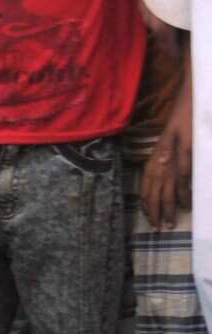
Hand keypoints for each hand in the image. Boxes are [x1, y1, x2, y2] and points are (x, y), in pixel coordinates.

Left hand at [141, 100, 192, 228]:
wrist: (188, 106)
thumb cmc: (179, 127)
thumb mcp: (168, 147)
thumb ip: (165, 165)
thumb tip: (167, 184)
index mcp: (153, 161)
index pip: (146, 188)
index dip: (147, 205)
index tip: (151, 219)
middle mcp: (158, 161)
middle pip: (154, 192)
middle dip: (156, 212)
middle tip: (161, 227)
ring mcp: (171, 157)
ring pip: (167, 189)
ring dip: (170, 207)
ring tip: (173, 221)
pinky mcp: (184, 150)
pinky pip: (183, 175)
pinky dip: (184, 191)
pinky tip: (187, 203)